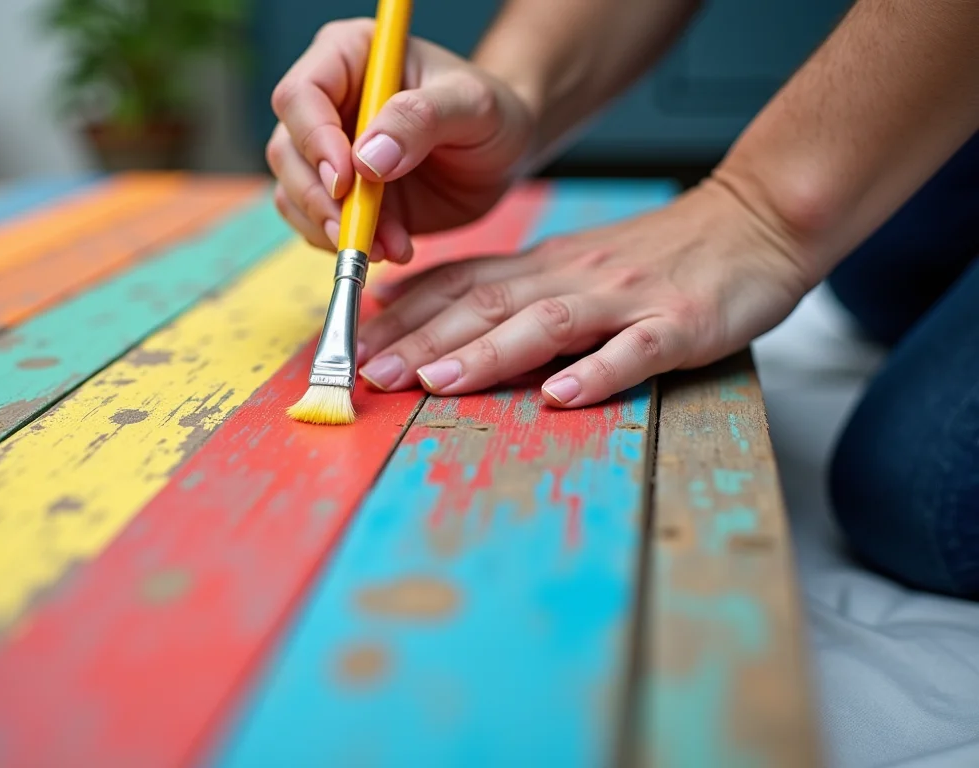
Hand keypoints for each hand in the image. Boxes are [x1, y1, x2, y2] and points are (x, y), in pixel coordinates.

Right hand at [266, 18, 534, 262]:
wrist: (500, 155)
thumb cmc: (489, 113)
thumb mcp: (473, 105)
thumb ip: (422, 118)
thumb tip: (367, 159)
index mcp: (348, 56)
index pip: (301, 94)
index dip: (313, 139)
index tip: (345, 180)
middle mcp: (326, 103)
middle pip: (286, 151)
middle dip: (319, 198)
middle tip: (359, 230)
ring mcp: (327, 152)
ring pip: (293, 194)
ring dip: (335, 229)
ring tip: (391, 244)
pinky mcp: (336, 196)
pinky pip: (317, 225)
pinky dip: (350, 244)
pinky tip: (393, 246)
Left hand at [354, 179, 813, 405]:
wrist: (755, 221)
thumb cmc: (657, 254)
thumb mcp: (571, 262)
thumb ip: (506, 286)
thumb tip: (421, 308)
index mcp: (545, 267)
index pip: (460, 284)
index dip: (404, 314)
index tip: (352, 342)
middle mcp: (573, 277)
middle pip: (486, 305)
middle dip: (421, 339)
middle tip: (367, 371)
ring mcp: (625, 299)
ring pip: (546, 323)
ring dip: (487, 354)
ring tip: (435, 382)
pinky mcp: (680, 324)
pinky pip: (635, 349)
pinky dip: (596, 372)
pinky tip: (561, 396)